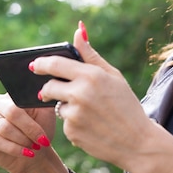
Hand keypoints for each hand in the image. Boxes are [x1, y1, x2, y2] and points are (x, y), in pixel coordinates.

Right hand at [0, 93, 56, 172]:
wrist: (35, 152)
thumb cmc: (41, 130)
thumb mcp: (47, 114)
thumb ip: (43, 101)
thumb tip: (40, 95)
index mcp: (13, 94)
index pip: (21, 99)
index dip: (34, 117)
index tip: (45, 132)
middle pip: (11, 112)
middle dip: (29, 129)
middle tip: (41, 141)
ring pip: (5, 128)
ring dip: (23, 140)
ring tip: (34, 147)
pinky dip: (13, 148)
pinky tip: (25, 153)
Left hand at [33, 23, 154, 168]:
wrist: (137, 142)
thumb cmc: (126, 104)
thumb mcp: (112, 75)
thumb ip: (90, 54)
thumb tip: (78, 30)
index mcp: (91, 75)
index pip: (55, 64)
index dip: (41, 63)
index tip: (34, 64)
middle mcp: (80, 93)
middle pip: (48, 87)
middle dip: (50, 88)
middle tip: (58, 91)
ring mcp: (74, 114)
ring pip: (58, 106)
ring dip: (67, 107)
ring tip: (89, 112)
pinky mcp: (71, 133)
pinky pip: (65, 123)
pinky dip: (74, 123)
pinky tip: (91, 125)